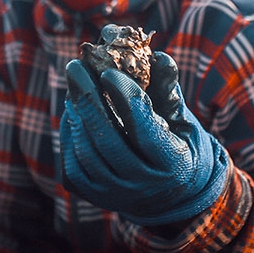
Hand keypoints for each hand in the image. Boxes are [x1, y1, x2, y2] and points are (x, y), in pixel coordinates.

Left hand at [59, 52, 229, 225]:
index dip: (125, 98)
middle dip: (89, 99)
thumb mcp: (183, 120)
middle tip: (75, 66)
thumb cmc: (179, 145)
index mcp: (173, 164)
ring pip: (86, 152)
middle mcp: (142, 185)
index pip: (144, 128)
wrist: (171, 196)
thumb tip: (155, 56)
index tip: (109, 71)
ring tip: (74, 85)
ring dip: (76, 114)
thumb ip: (168, 91)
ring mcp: (115, 195)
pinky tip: (72, 111)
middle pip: (108, 140)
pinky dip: (70, 134)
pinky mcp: (94, 197)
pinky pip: (73, 165)